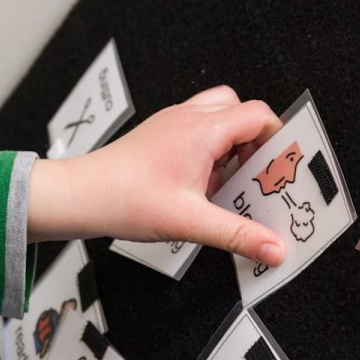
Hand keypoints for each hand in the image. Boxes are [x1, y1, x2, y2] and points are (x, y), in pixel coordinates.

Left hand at [28, 85, 284, 265]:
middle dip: (253, 143)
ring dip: (229, 145)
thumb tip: (273, 248)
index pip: (258, 115)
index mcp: (200, 130)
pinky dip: (207, 150)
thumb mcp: (189, 221)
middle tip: (253, 176)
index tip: (280, 168)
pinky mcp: (158, 135)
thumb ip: (237, 234)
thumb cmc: (122, 199)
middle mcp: (186, 119)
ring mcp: (169, 124)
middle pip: (239, 112)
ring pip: (216, 118)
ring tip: (225, 181)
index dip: (277, 140)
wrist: (79, 196)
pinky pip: (195, 131)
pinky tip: (199, 183)